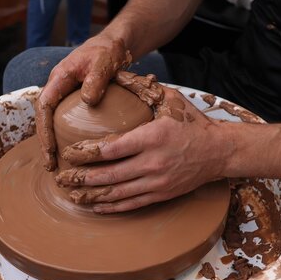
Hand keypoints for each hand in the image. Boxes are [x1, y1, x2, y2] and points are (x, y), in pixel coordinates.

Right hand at [35, 34, 131, 170]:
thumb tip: (89, 101)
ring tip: (56, 165)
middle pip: (43, 117)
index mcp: (60, 77)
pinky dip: (62, 136)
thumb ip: (97, 79)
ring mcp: (64, 94)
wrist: (113, 44)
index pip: (44, 105)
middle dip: (44, 142)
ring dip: (51, 142)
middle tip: (50, 165)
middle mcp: (58, 87)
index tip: (49, 149)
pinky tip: (70, 152)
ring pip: (51, 120)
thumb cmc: (108, 51)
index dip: (44, 129)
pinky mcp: (73, 100)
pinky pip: (62, 119)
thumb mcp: (104, 62)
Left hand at [55, 71, 230, 212]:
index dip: (85, 154)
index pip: (110, 149)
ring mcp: (157, 182)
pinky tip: (95, 206)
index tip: (69, 154)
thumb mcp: (169, 99)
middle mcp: (153, 163)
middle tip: (61, 177)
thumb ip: (141, 88)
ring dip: (91, 195)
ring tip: (71, 194)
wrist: (219, 151)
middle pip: (109, 175)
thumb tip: (115, 73)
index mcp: (151, 137)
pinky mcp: (161, 194)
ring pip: (117, 193)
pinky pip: (131, 204)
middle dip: (81, 178)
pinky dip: (111, 206)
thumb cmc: (192, 123)